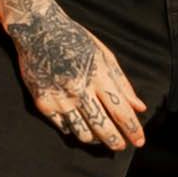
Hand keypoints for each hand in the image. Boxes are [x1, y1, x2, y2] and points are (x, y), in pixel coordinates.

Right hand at [17, 7, 147, 149]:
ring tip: (100, 137)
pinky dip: (74, 129)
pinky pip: (64, 128)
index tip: (139, 141)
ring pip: (83, 133)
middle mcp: (80, 90)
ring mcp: (60, 98)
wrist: (37, 30)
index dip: (133, 130)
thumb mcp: (104, 55)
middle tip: (120, 146)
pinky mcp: (43, 103)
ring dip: (95, 139)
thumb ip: (122, 83)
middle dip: (116, 142)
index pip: (121, 112)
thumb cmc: (75, 39)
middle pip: (103, 128)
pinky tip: (79, 125)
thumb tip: (139, 107)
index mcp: (98, 76)